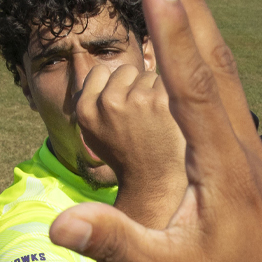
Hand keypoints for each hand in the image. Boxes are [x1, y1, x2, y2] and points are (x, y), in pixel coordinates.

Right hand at [46, 0, 261, 261]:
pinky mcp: (249, 163)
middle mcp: (241, 149)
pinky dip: (206, 56)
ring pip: (224, 73)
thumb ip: (113, 242)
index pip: (189, 83)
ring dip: (200, 21)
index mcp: (220, 167)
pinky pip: (227, 96)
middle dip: (188, 1)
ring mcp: (250, 153)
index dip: (172, 26)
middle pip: (212, 60)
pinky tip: (195, 43)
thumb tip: (57, 221)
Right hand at [75, 60, 183, 217]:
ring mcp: (137, 102)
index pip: (99, 72)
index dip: (114, 88)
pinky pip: (171, 82)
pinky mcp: (164, 103)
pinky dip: (176, 98)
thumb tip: (94, 80)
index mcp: (85, 112)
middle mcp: (107, 104)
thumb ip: (91, 104)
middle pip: (127, 71)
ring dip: (158, 93)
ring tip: (159, 126)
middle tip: (143, 124)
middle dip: (136, 88)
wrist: (160, 190)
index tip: (122, 111)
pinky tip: (174, 123)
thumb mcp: (95, 136)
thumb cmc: (130, 162)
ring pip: (150, 75)